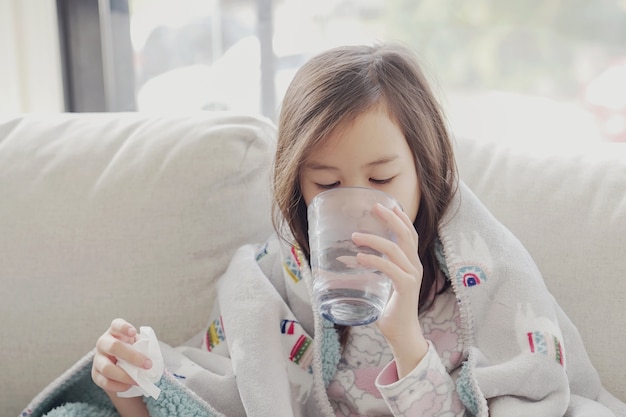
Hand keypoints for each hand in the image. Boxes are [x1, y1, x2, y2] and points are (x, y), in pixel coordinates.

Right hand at [91, 318, 152, 392]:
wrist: (120, 365)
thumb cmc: (132, 350)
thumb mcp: (137, 345)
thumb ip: (142, 348)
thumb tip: (149, 358)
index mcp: (115, 331)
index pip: (117, 325)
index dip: (124, 328)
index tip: (133, 332)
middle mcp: (103, 342)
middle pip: (113, 347)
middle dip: (132, 356)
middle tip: (148, 365)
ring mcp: (97, 358)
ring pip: (107, 367)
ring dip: (125, 375)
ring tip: (138, 380)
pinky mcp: (95, 374)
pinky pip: (104, 382)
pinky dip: (118, 386)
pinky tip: (128, 386)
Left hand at [352, 204, 428, 376]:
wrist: (401, 333)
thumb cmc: (389, 309)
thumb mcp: (381, 283)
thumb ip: (371, 270)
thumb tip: (345, 258)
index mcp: (411, 264)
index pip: (410, 235)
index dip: (402, 219)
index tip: (390, 205)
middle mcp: (415, 266)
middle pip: (406, 235)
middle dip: (391, 219)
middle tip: (375, 207)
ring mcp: (412, 276)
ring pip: (394, 249)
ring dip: (373, 240)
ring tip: (354, 236)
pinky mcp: (406, 287)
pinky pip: (389, 268)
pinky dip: (373, 260)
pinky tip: (359, 257)